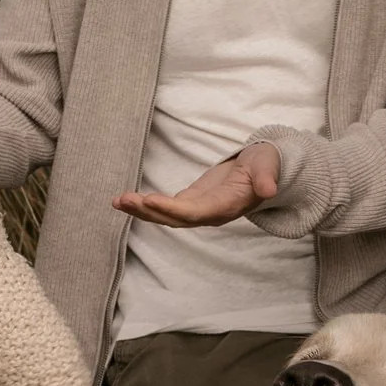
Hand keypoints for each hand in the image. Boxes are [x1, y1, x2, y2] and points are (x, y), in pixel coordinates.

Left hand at [112, 141, 280, 227]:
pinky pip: (165, 208)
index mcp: (226, 206)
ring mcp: (199, 209)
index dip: (172, 209)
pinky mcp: (191, 201)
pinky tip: (125, 200)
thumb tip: (269, 190)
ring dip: (141, 211)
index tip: (149, 200)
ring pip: (166, 216)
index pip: (195, 212)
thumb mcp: (267, 167)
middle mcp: (210, 213)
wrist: (264, 169)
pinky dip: (145, 205)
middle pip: (175, 219)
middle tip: (123, 200)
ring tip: (117, 201)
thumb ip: (266, 178)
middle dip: (148, 211)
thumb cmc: (265, 165)